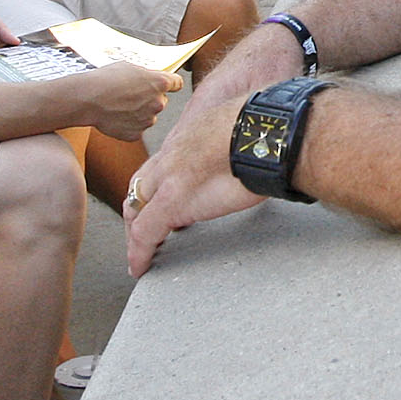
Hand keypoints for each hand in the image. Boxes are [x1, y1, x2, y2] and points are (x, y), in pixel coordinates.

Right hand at [72, 61, 181, 140]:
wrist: (88, 99)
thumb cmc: (106, 79)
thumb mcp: (129, 67)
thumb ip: (145, 75)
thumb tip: (148, 79)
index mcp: (160, 83)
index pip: (177, 83)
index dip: (171, 84)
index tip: (169, 85)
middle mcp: (158, 103)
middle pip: (161, 101)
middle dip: (151, 99)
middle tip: (133, 95)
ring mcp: (148, 120)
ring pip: (149, 116)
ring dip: (140, 112)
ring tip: (120, 106)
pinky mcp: (136, 134)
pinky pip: (136, 128)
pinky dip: (129, 124)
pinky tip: (116, 116)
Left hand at [124, 94, 258, 274]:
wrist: (265, 133)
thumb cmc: (264, 131)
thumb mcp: (240, 132)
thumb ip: (233, 145)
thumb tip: (253, 155)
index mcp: (189, 138)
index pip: (161, 165)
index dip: (156, 185)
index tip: (161, 201)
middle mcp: (172, 155)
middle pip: (139, 186)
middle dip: (137, 210)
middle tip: (142, 233)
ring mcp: (168, 177)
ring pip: (135, 209)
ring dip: (135, 233)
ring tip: (139, 254)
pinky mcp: (172, 202)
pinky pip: (144, 233)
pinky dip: (139, 253)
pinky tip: (140, 267)